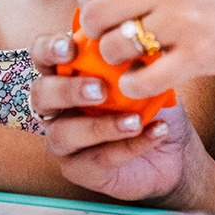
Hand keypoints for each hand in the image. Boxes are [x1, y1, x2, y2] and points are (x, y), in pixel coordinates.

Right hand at [29, 33, 201, 203]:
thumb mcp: (147, 77)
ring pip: (62, 134)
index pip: (42, 55)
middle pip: (41, 95)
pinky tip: (155, 132)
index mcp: (66, 74)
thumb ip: (133, 61)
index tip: (70, 48)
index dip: (48, 49)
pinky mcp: (80, 170)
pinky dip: (129, 146)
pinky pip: (98, 159)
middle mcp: (57, 107)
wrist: (174, 150)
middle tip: (101, 90)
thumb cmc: (152, 104)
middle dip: (68, 90)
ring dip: (100, 126)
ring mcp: (64, 141)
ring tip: (135, 121)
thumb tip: (135, 44)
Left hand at [77, 0, 214, 97]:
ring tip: (135, 61)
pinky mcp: (199, 56)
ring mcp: (182, 19)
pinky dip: (136, 86)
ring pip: (113, 48)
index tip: (102, 18)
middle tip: (112, 45)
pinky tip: (148, 81)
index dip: (92, 3)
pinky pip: (141, 80)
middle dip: (96, 35)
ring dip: (117, 61)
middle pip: (96, 14)